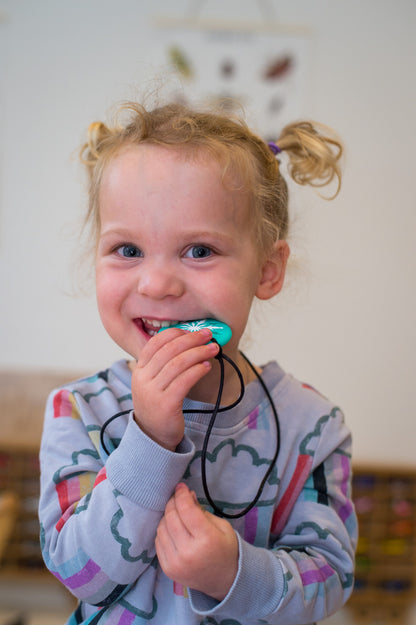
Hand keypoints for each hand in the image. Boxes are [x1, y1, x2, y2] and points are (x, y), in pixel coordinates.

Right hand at [131, 328, 218, 450]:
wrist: (153, 436)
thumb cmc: (160, 404)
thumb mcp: (155, 382)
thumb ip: (167, 363)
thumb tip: (192, 341)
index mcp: (139, 369)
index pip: (155, 342)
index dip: (176, 333)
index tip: (193, 330)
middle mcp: (143, 379)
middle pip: (169, 350)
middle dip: (191, 339)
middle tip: (208, 335)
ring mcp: (152, 392)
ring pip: (178, 364)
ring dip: (198, 353)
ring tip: (212, 349)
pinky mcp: (165, 405)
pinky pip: (184, 381)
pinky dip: (197, 371)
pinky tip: (206, 367)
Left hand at [156, 483, 238, 600]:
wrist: (225, 580)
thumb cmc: (226, 549)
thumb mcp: (221, 526)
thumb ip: (201, 511)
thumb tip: (187, 495)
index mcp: (206, 539)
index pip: (186, 510)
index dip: (181, 495)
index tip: (181, 486)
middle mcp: (188, 552)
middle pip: (171, 517)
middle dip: (173, 502)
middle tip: (177, 496)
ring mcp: (176, 562)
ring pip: (161, 528)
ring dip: (167, 516)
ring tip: (176, 512)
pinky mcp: (167, 569)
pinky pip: (158, 542)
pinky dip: (163, 530)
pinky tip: (172, 527)